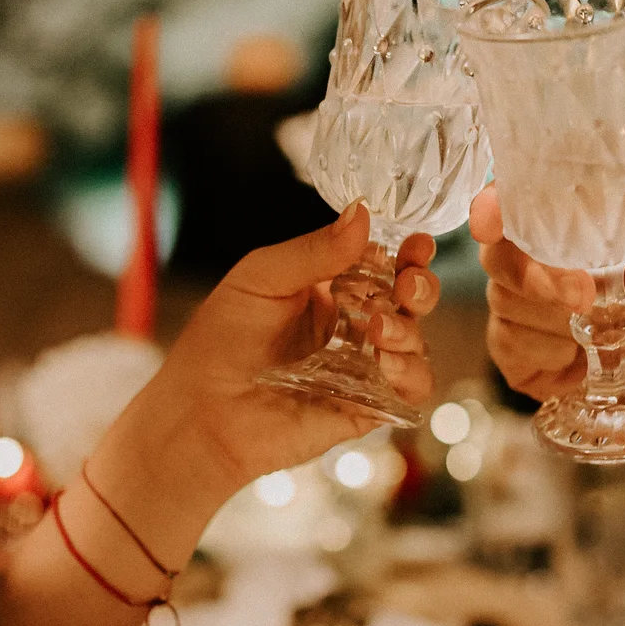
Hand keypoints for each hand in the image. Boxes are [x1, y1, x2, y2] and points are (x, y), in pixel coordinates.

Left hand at [94, 203, 440, 544]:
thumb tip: (362, 214)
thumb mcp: (261, 278)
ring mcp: (361, 367)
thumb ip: (314, 250)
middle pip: (410, 300)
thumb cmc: (220, 342)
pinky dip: (410, 373)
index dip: (407, 253)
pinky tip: (385, 363)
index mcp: (330, 289)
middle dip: (420, 287)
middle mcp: (352, 326)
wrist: (203, 411)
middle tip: (406, 286)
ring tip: (377, 330)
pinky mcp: (366, 406)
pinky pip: (410, 389)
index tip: (416, 246)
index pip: (383, 263)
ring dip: (409, 330)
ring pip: (415, 342)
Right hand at [472, 166, 624, 442]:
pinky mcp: (517, 353)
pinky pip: (509, 344)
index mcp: (569, 221)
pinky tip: (582, 356)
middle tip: (586, 295)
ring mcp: (522, 306)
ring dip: (555, 318)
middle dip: (534, 276)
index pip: (511, 201)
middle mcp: (536, 258)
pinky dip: (548, 352)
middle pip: (496, 254)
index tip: (491, 219)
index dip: (492, 206)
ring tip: (606, 326)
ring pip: (505, 300)